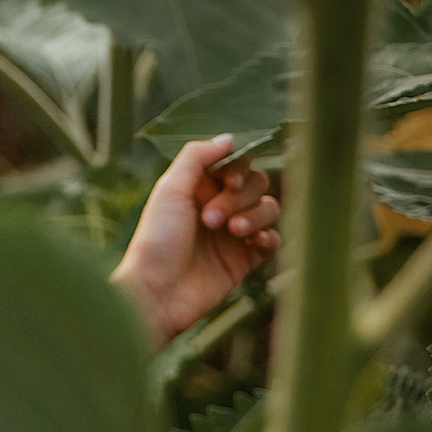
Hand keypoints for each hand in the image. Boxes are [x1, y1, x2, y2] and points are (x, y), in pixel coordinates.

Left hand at [111, 133, 280, 348]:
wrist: (157, 294)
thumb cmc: (157, 240)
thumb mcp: (170, 189)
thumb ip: (198, 157)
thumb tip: (231, 138)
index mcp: (199, 186)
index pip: (237, 163)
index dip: (239, 168)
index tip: (227, 182)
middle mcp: (219, 206)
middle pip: (257, 184)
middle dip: (240, 198)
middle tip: (210, 219)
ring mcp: (234, 234)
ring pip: (269, 208)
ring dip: (254, 216)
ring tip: (231, 232)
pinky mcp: (245, 261)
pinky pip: (274, 240)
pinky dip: (269, 236)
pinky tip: (253, 242)